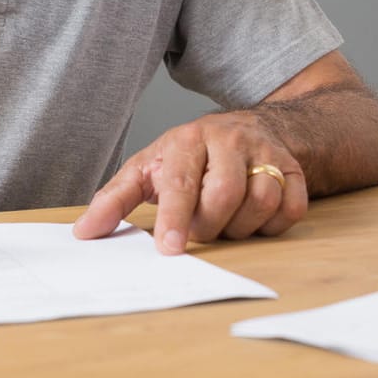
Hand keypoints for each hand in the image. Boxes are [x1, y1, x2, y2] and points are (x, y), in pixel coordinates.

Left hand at [73, 111, 306, 253]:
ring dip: (241, 227)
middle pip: (224, 194)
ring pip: (261, 201)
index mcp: (188, 140)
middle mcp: (230, 141)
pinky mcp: (293, 170)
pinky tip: (254, 219)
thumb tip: (84, 232)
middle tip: (199, 229)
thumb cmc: (190, 156)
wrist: (249, 128)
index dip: (175, 218)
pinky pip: (291, 208)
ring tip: (225, 222)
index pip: (181, 182)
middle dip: (209, 225)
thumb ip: (115, 199)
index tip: (170, 249)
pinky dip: (272, 225)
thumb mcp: (148, 168)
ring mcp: (266, 153)